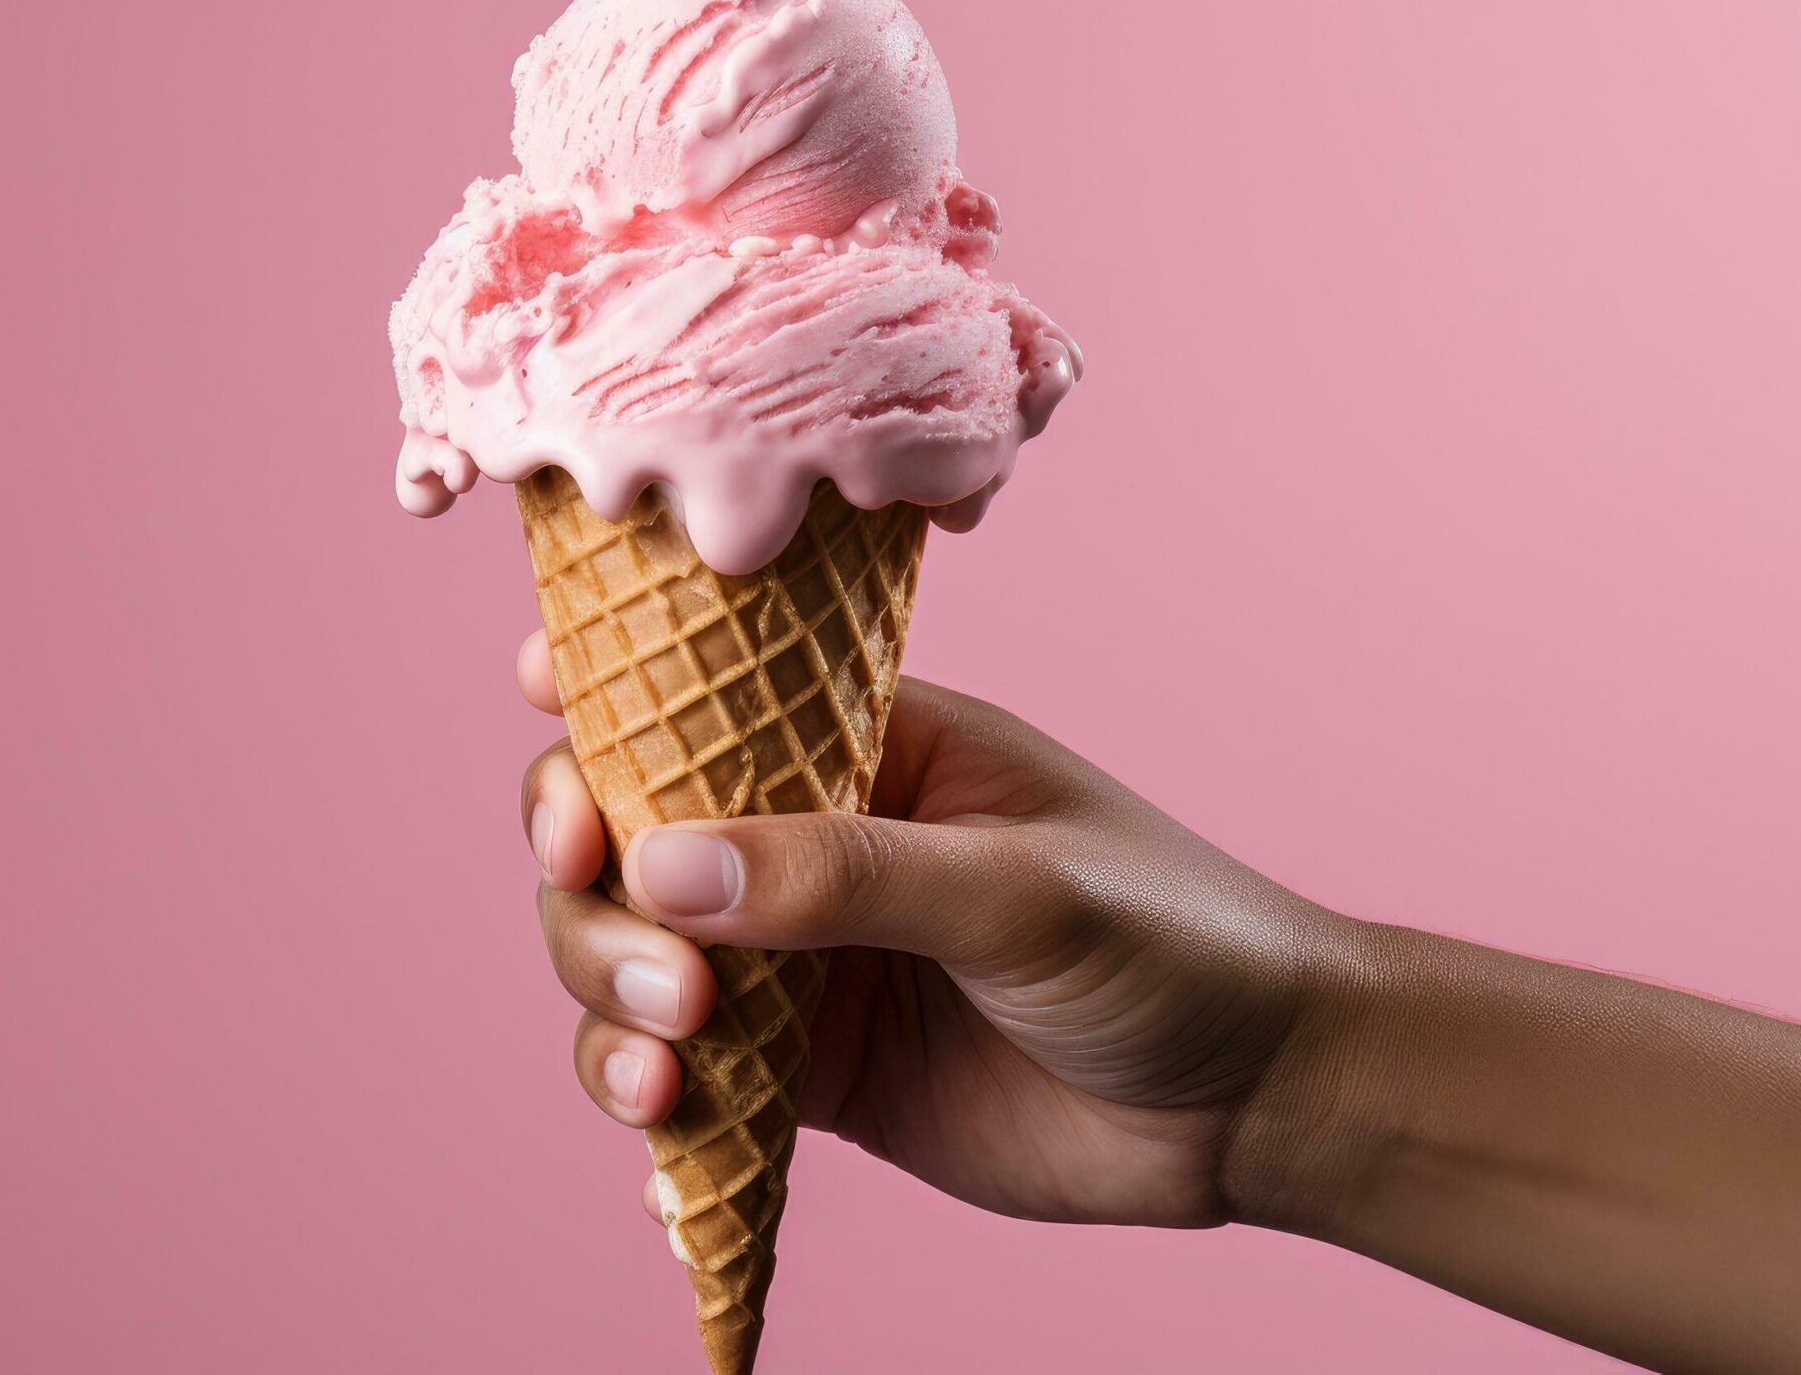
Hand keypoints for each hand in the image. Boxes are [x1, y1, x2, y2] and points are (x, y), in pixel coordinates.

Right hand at [514, 630, 1354, 1230]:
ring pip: (632, 952)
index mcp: (871, 745)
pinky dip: (640, 1087)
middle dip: (596, 882)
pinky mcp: (809, 1071)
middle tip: (656, 957)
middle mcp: (813, 842)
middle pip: (630, 832)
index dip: (608, 687)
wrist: (1257, 1102)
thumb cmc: (1172, 939)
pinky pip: (681, 1068)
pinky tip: (658, 1114)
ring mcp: (803, 959)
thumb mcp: (1019, 889)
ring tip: (669, 1055)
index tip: (542, 697)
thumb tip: (660, 865)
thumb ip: (846, 874)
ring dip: (608, 992)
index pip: (707, 691)